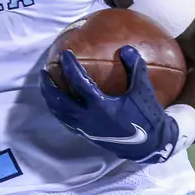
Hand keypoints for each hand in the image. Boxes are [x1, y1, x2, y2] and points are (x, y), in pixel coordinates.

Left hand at [39, 46, 179, 163]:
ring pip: (59, 113)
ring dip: (50, 98)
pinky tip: (58, 103)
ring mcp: (85, 128)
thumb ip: (135, 67)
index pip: (78, 82)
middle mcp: (88, 118)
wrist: (149, 145)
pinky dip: (58, 110)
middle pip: (59, 100)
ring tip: (46, 85)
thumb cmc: (147, 117)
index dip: (70, 66)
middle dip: (48, 85)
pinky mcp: (86, 135)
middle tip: (44, 71)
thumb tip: (126, 49)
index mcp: (100, 106)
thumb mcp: (143, 90)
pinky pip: (66, 121)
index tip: (65, 54)